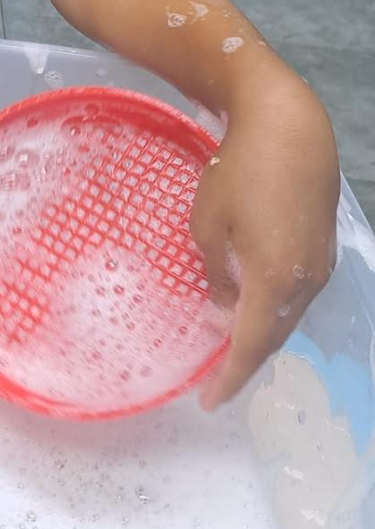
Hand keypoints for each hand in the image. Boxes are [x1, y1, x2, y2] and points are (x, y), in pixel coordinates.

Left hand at [190, 73, 338, 409]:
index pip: (250, 347)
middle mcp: (305, 281)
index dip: (229, 379)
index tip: (208, 402)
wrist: (289, 126)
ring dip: (260, 334)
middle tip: (216, 380)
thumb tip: (224, 307)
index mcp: (274, 280)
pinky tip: (251, 307)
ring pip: (287, 316)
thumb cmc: (238, 171)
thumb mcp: (207, 226)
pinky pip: (296, 293)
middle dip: (245, 362)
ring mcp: (320, 265)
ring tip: (229, 347)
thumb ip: (216, 274)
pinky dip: (272, 308)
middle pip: (274, 337)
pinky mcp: (323, 247)